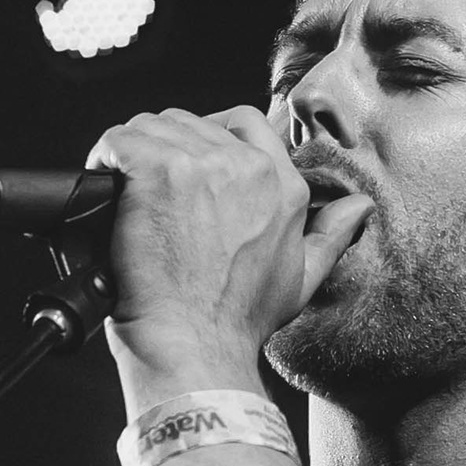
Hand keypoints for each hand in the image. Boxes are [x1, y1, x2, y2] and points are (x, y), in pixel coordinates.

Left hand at [86, 106, 372, 389]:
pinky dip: (105, 158)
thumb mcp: (303, 277)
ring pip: (151, 127)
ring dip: (132, 153)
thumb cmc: (239, 320)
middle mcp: (247, 166)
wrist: (196, 344)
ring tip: (124, 192)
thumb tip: (360, 208)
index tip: (184, 162)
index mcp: (282, 184)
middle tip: (146, 190)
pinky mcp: (158, 171)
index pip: (244, 121)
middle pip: (189, 121)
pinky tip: (106, 187)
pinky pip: (119, 140)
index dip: (207, 134)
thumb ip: (332, 234)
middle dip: (163, 148)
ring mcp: (202, 164)